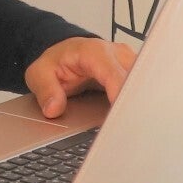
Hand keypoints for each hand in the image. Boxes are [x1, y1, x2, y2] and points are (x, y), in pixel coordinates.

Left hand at [25, 37, 139, 117]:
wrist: (65, 53)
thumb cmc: (55, 62)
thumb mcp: (39, 73)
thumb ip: (46, 90)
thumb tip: (54, 109)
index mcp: (94, 52)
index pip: (114, 74)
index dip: (119, 96)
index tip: (119, 117)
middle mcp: (116, 54)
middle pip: (136, 79)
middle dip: (134, 103)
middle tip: (128, 129)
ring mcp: (128, 62)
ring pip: (143, 84)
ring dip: (138, 104)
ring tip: (131, 127)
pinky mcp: (133, 73)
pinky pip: (141, 88)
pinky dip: (137, 103)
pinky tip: (132, 120)